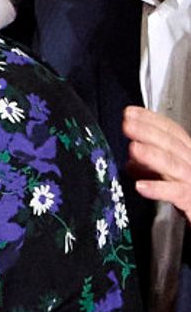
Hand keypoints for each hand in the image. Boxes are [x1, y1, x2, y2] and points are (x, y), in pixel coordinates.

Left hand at [124, 106, 190, 220]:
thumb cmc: (186, 194)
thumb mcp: (167, 176)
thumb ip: (149, 168)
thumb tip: (130, 163)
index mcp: (187, 154)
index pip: (171, 131)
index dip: (152, 120)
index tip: (130, 112)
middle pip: (172, 144)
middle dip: (149, 132)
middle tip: (127, 125)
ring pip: (173, 164)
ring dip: (152, 155)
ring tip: (133, 148)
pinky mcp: (190, 199)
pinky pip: (175, 192)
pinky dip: (158, 188)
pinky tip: (140, 186)